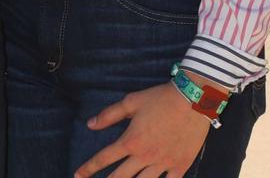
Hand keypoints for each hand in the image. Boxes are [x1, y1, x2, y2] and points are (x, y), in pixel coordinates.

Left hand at [74, 81, 209, 177]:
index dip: (89, 168)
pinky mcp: (180, 166)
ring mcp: (163, 164)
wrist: (192, 100)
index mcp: (131, 140)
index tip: (77, 175)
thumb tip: (90, 124)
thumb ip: (109, 115)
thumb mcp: (131, 101)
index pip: (104, 158)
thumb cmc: (160, 98)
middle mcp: (145, 156)